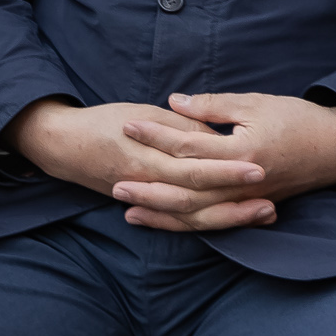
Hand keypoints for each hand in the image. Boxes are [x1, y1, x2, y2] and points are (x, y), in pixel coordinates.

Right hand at [6, 99, 266, 227]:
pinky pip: (180, 220)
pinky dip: (208, 223)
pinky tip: (233, 221)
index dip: (228, 169)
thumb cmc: (105, 121)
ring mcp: (150, 199)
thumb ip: (180, 126)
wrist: (64, 144)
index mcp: (151, 154)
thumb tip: (215, 136)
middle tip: (272, 201)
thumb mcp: (144, 113)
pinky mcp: (149, 208)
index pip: (196, 165)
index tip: (259, 167)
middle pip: (200, 197)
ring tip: (265, 213)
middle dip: (237, 201)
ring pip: (194, 215)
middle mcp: (151, 182)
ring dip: (230, 216)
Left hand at [114, 92, 335, 232]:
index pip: (187, 146)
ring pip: (194, 213)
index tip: (128, 125)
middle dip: (147, 185)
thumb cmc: (297, 120)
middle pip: (184, 189)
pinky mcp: (247, 208)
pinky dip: (183, 223)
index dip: (155, 135)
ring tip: (127, 207)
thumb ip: (213, 106)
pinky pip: (210, 221)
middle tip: (113, 179)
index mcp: (241, 152)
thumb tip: (175, 103)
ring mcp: (244, 200)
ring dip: (159, 211)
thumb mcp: (255, 103)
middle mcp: (240, 183)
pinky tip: (162, 219)